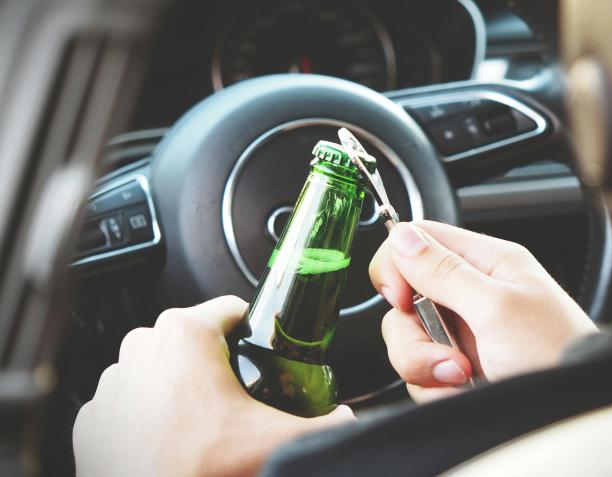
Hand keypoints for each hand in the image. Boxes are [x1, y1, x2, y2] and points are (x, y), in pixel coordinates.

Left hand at [73, 296, 353, 476]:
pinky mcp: (93, 414)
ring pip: (160, 367)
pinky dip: (148, 413)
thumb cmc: (197, 469)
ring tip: (202, 422)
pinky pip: (130, 399)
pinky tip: (169, 437)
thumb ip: (324, 423)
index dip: (256, 331)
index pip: (233, 310)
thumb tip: (348, 420)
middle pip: (197, 339)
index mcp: (186, 332)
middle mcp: (142, 344)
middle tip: (237, 397)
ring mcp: (112, 379)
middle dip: (218, 361)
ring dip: (180, 386)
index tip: (263, 354)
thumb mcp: (275, 439)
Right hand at [369, 221, 596, 401]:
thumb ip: (445, 272)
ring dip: (425, 366)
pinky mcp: (456, 368)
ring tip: (463, 376)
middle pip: (404, 298)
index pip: (418, 239)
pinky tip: (465, 390)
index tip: (402, 299)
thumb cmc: (557, 355)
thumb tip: (402, 237)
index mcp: (486, 262)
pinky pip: (419, 373)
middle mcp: (470, 294)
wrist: (573, 412)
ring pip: (407, 339)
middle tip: (447, 353)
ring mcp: (461, 333)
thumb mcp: (498, 308)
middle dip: (414, 333)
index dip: (397, 266)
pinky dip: (435, 388)